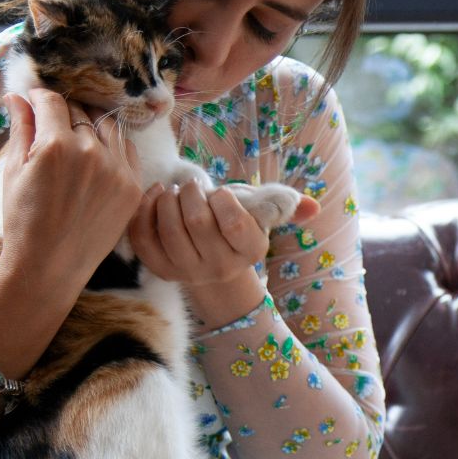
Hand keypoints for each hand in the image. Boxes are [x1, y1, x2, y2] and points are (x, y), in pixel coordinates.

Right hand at [0, 90, 145, 288]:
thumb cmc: (24, 220)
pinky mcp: (134, 186)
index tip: (35, 101)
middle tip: (52, 124)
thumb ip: (21, 129)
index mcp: (55, 145)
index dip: (40, 97)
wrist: (50, 265)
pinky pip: (127, 150)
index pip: (52, 102)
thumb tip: (17, 96)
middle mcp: (90, 152)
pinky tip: (97, 155)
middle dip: (63, 114)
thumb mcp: (14, 171)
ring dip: (91, 125)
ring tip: (75, 138)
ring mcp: (117, 169)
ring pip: (107, 127)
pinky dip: (112, 146)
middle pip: (80, 113)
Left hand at [128, 179, 287, 286]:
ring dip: (167, 200)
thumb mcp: (262, 216)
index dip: (222, 199)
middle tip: (191, 185)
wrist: (215, 264)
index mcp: (250, 251)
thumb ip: (285, 205)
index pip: (234, 223)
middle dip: (191, 193)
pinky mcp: (161, 270)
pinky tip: (154, 196)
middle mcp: (221, 267)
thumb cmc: (237, 227)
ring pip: (170, 231)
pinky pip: (145, 240)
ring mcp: (189, 272)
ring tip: (173, 191)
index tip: (219, 191)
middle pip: (197, 223)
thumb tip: (312, 207)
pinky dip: (145, 212)